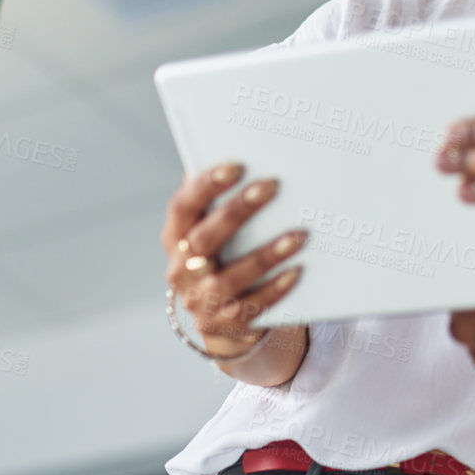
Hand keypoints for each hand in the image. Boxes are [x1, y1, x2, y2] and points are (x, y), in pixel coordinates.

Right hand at [160, 163, 307, 356]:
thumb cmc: (222, 255)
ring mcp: (200, 301)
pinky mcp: (224, 324)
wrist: (219, 318)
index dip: (205, 185)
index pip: (183, 207)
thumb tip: (235, 149)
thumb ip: (217, 199)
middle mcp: (181, 270)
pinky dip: (274, 289)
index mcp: (175, 237)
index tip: (237, 165)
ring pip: (230, 279)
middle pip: (204, 240)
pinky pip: (251, 308)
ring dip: (266, 255)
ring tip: (299, 235)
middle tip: (272, 185)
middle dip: (238, 211)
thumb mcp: (212, 228)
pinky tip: (297, 271)